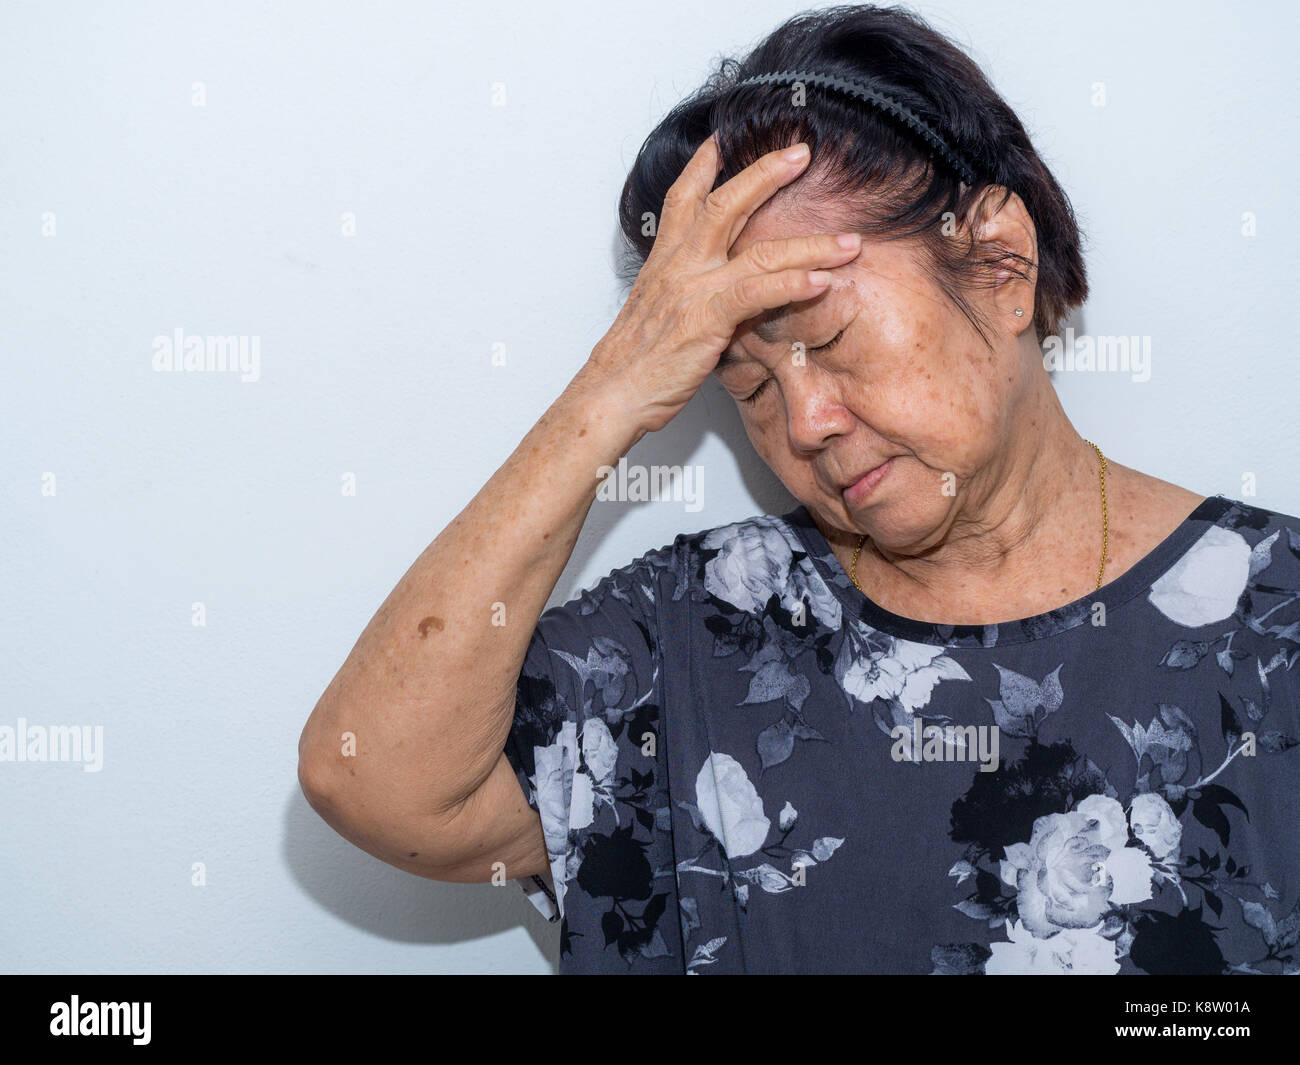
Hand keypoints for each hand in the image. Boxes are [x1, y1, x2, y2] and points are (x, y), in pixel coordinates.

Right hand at [583, 134, 861, 432]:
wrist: (612, 393)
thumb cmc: (632, 366)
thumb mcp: (659, 318)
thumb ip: (691, 297)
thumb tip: (721, 298)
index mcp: (664, 262)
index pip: (682, 200)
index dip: (700, 167)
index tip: (719, 141)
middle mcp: (679, 266)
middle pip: (726, 204)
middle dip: (766, 174)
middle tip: (800, 153)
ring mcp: (694, 290)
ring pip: (759, 250)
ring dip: (811, 245)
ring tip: (849, 242)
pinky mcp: (707, 320)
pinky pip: (757, 293)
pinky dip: (793, 285)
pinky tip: (822, 283)